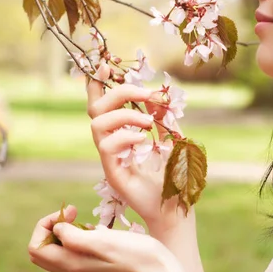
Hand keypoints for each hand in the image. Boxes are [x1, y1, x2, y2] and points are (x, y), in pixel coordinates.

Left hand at [28, 206, 173, 271]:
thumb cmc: (135, 255)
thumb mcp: (104, 241)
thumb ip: (75, 237)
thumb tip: (56, 229)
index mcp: (72, 264)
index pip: (36, 247)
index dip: (46, 225)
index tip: (71, 212)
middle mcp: (75, 270)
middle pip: (43, 251)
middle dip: (51, 228)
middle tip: (74, 214)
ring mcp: (86, 271)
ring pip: (59, 252)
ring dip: (66, 233)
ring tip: (87, 222)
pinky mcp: (98, 268)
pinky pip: (75, 253)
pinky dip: (79, 239)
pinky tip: (99, 231)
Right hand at [87, 62, 192, 234]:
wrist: (176, 208)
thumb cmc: (174, 176)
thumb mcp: (173, 138)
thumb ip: (163, 118)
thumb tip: (158, 97)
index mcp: (121, 133)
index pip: (101, 104)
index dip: (98, 84)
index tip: (105, 64)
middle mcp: (111, 144)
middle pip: (96, 109)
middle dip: (119, 93)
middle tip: (147, 94)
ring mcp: (109, 158)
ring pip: (97, 125)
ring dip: (125, 115)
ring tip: (149, 122)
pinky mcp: (112, 173)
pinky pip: (106, 147)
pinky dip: (124, 136)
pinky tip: (144, 139)